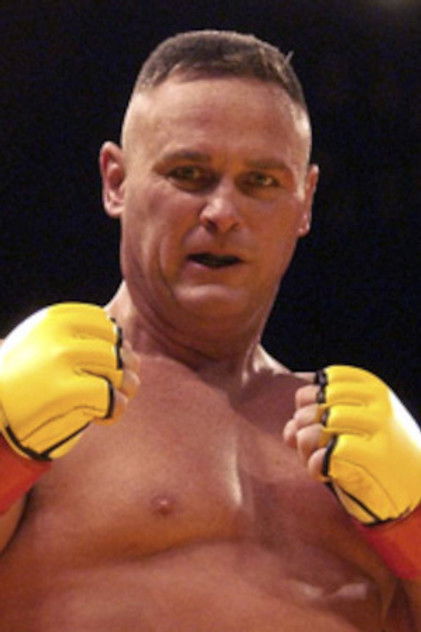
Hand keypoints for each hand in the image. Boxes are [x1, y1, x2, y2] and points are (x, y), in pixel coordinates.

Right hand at [0, 303, 138, 460]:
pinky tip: (103, 417)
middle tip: (121, 386)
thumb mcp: (41, 345)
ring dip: (124, 389)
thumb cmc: (21, 382)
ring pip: (117, 371)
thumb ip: (76, 337)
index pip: (106, 324)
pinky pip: (109, 396)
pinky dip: (115, 409)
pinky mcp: (63, 392)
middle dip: (125, 370)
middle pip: (116, 349)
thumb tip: (126, 344)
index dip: (116, 346)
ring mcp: (60, 362)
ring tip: (114, 401)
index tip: (107, 364)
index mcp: (53, 320)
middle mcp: (58, 336)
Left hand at [284, 366, 420, 523]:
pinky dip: (315, 466)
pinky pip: (325, 456)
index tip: (317, 420)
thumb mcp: (355, 425)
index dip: (310, 400)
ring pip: (316, 429)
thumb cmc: (378, 455)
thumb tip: (289, 428)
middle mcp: (378, 404)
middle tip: (308, 444)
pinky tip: (323, 473)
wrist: (418, 491)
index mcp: (375, 389)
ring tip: (315, 458)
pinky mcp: (375, 459)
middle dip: (303, 425)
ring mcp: (379, 430)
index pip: (325, 381)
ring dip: (306, 448)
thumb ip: (320, 416)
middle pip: (316, 404)